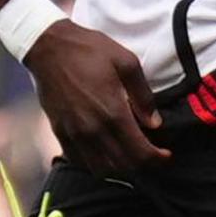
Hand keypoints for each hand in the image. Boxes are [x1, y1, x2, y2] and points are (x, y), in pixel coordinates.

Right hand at [25, 18, 170, 179]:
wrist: (49, 47)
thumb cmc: (90, 50)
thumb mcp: (126, 62)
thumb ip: (143, 95)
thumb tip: (155, 123)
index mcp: (113, 112)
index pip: (141, 152)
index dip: (158, 159)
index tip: (166, 155)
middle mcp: (94, 130)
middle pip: (124, 166)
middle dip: (142, 165)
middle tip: (151, 155)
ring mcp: (75, 134)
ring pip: (101, 169)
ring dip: (119, 168)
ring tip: (128, 155)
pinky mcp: (60, 132)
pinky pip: (79, 161)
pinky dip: (95, 164)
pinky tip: (103, 152)